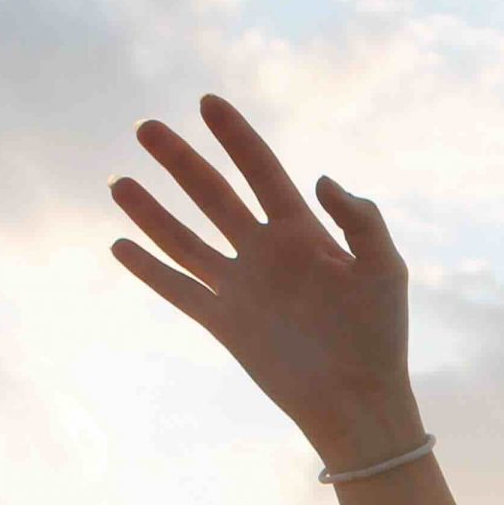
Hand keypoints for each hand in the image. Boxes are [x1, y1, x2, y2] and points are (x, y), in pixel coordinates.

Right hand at [108, 95, 422, 464]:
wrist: (358, 401)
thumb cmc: (380, 335)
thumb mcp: (385, 270)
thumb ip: (362, 220)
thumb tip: (320, 179)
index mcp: (302, 232)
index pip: (260, 171)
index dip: (235, 137)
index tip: (207, 103)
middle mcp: (265, 252)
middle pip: (213, 195)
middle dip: (180, 162)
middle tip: (145, 129)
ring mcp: (241, 287)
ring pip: (185, 239)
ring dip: (151, 212)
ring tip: (118, 182)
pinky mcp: (225, 324)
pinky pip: (179, 290)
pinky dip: (150, 270)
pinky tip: (120, 246)